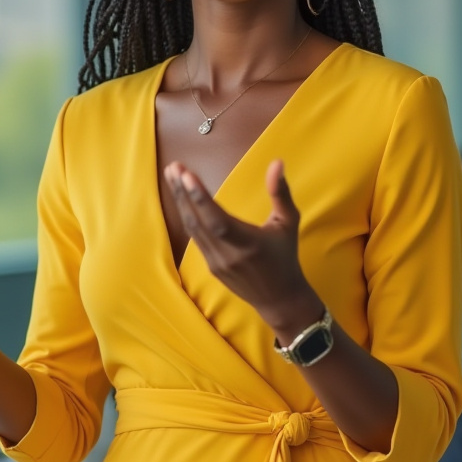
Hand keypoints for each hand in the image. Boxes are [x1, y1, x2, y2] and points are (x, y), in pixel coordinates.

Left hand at [163, 159, 322, 336]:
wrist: (279, 299)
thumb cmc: (286, 257)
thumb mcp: (288, 223)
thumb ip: (280, 192)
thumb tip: (277, 162)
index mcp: (249, 243)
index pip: (218, 220)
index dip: (200, 198)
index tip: (186, 174)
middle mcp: (228, 255)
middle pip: (198, 222)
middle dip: (182, 193)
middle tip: (173, 167)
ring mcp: (216, 262)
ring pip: (192, 229)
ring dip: (181, 202)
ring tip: (173, 177)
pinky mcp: (211, 266)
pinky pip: (196, 237)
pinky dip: (188, 215)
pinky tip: (183, 198)